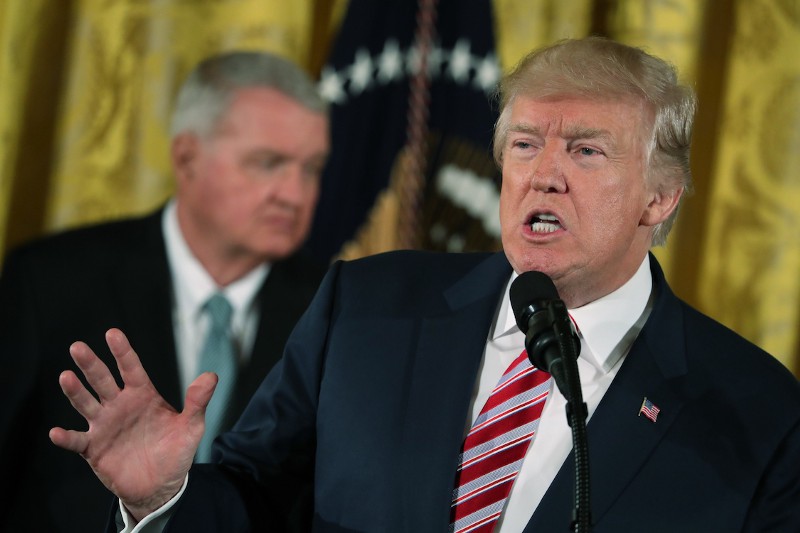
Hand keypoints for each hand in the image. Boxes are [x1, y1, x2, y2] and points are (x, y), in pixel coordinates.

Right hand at [49, 328, 217, 520]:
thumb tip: (211, 375)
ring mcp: (105, 426)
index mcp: (142, 395)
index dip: (122, 352)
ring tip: (66, 377)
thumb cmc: (175, 451)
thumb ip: (198, 402)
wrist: (161, 485)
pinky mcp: (94, 448)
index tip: (113, 333)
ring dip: (75, 392)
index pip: (131, 368)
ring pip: (86, 404)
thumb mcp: (191, 426)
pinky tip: (56, 432)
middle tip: (78, 347)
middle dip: (91, 364)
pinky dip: (66, 437)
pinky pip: (77, 441)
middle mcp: (120, 405)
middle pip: (102, 381)